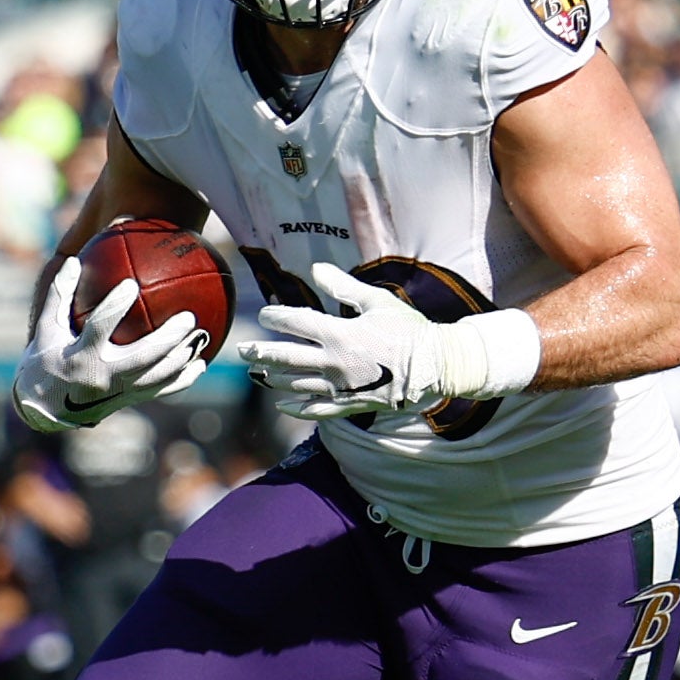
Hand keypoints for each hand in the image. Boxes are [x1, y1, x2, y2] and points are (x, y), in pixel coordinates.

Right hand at [12, 256, 207, 433]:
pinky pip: (161, 391)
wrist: (46, 409)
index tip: (131, 283)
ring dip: (182, 358)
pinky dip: (183, 378)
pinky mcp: (129, 401)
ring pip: (158, 376)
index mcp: (81, 355)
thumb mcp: (46, 328)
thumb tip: (75, 260)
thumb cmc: (45, 360)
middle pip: (143, 357)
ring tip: (202, 337)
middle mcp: (103, 376)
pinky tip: (200, 364)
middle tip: (189, 317)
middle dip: (168, 338)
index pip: (99, 327)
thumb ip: (60, 295)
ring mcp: (119, 392)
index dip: (115, 306)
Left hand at [239, 263, 443, 422]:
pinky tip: (282, 405)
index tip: (264, 314)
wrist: (436, 366)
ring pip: (296, 384)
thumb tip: (315, 269)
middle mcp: (335, 363)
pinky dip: (297, 408)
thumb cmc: (409, 330)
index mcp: (341, 334)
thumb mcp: (378, 301)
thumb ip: (343, 287)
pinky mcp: (351, 404)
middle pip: (286, 357)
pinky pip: (317, 409)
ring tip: (258, 373)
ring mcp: (342, 387)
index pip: (296, 323)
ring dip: (273, 378)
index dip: (276, 317)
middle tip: (243, 349)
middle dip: (261, 352)